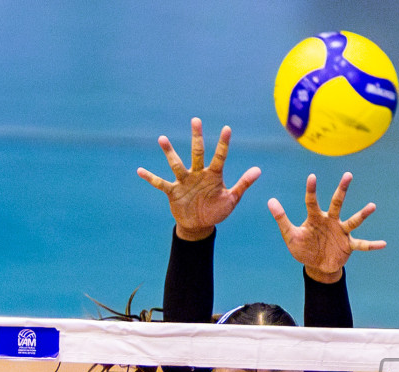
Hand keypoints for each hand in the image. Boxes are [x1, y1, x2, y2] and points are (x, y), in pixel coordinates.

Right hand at [137, 118, 260, 240]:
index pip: (220, 157)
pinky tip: (139, 170)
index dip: (223, 144)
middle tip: (196, 120)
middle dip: (197, 138)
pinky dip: (150, 178)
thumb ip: (243, 184)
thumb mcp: (232, 199)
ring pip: (177, 164)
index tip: (227, 128)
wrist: (200, 225)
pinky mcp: (173, 191)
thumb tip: (258, 170)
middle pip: (198, 153)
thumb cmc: (216, 210)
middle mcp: (198, 174)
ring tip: (162, 138)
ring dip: (169, 153)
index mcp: (214, 175)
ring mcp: (185, 181)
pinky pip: (160, 183)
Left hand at [267, 172, 384, 282]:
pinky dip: (372, 245)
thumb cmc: (303, 249)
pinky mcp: (348, 245)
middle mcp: (330, 221)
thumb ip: (282, 219)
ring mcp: (341, 232)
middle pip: (337, 203)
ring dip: (362, 214)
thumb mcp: (290, 236)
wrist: (316, 266)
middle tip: (348, 175)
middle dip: (342, 189)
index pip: (312, 201)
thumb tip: (270, 200)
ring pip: (353, 220)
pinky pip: (362, 244)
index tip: (311, 176)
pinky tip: (383, 244)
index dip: (311, 190)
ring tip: (372, 206)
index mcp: (315, 218)